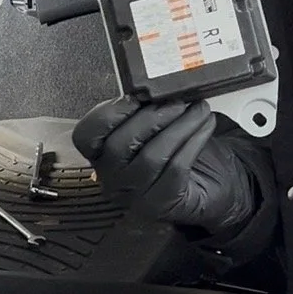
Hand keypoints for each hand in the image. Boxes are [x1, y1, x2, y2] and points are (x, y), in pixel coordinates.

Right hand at [72, 95, 258, 234]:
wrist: (204, 186)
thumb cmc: (174, 152)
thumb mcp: (153, 129)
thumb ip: (144, 111)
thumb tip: (158, 88)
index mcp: (101, 154)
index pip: (86, 136)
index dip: (107, 114)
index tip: (135, 97)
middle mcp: (112, 178)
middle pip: (120, 145)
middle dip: (153, 117)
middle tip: (179, 101)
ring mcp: (135, 196)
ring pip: (152, 156)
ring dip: (180, 126)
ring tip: (199, 109)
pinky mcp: (162, 205)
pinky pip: (177, 168)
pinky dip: (194, 142)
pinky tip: (206, 126)